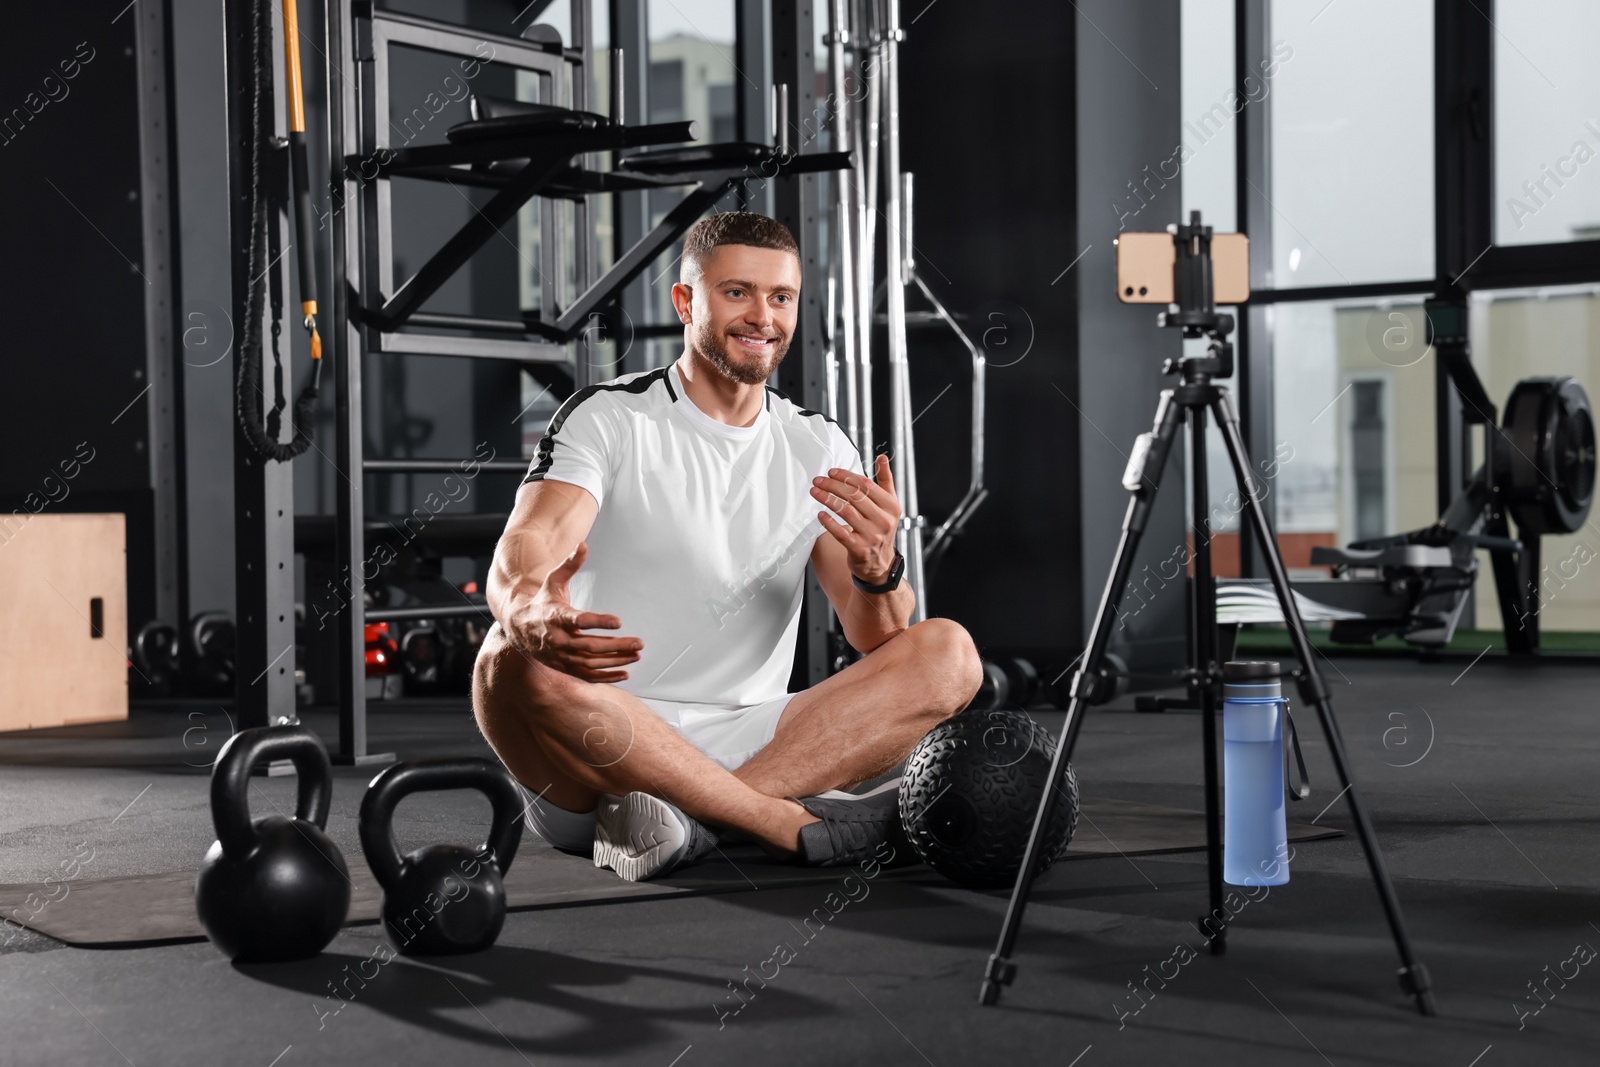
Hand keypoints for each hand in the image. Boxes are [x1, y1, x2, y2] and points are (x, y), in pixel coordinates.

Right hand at [505, 541, 641, 682]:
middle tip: (639, 642)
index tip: (619, 621)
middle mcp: (557, 639)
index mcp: (555, 616)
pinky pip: (587, 676)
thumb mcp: (553, 580)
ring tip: (637, 655)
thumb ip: (570, 565)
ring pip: (591, 663)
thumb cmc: (543, 601)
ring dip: (616, 661)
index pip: (579, 620)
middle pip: (590, 646)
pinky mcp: (564, 667)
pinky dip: (606, 677)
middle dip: (616, 645)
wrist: (519, 627)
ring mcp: (560, 656)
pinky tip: (625, 674)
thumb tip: (583, 545)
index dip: (599, 621)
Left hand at [812, 454, 901, 584]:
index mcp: (891, 506)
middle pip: (854, 496)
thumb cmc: (881, 529)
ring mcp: (872, 535)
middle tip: (818, 481)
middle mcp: (883, 520)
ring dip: (827, 499)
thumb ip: (885, 481)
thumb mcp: (889, 505)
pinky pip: (841, 533)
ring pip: (846, 512)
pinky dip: (829, 522)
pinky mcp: (859, 549)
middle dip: (833, 485)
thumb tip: (882, 457)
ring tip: (814, 492)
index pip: (866, 485)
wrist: (881, 564)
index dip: (846, 476)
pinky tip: (820, 514)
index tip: (831, 472)